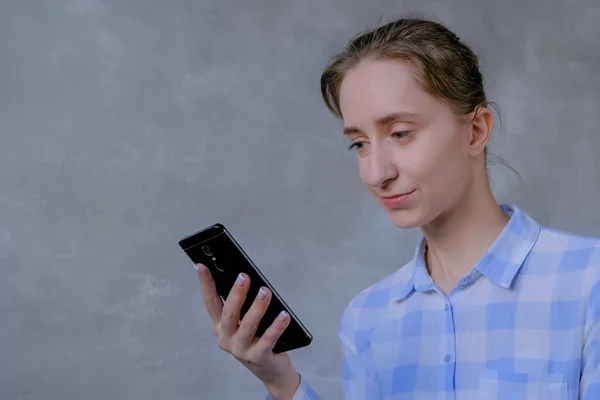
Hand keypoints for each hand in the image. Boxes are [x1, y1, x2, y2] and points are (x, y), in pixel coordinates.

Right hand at [195, 263, 299, 396]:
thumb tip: (244, 278)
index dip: (205, 284)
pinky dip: (276, 326)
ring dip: (257, 307)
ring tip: (265, 292)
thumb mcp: (242, 321)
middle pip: (229, 314)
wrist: (269, 370)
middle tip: (243, 277)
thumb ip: (241, 304)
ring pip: (248, 326)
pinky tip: (284, 316)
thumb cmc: (255, 338)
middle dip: (236, 294)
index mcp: (219, 326)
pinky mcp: (258, 357)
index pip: (210, 302)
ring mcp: (241, 349)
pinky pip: (268, 339)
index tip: (201, 266)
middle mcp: (226, 338)